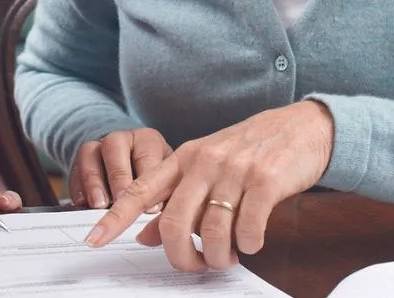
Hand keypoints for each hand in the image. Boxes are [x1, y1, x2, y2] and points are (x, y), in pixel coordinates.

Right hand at [69, 127, 172, 209]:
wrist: (130, 159)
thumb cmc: (154, 175)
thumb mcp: (167, 179)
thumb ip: (168, 195)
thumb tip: (168, 219)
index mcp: (148, 140)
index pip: (147, 154)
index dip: (149, 180)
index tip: (152, 207)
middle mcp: (121, 138)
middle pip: (115, 149)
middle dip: (119, 179)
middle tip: (123, 204)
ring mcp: (97, 146)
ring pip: (90, 153)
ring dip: (94, 182)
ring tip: (100, 205)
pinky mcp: (81, 160)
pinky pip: (75, 168)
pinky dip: (78, 187)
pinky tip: (84, 204)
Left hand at [84, 101, 333, 271]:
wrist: (301, 126)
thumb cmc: (250, 151)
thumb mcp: (206, 167)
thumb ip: (175, 198)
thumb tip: (143, 235)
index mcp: (184, 158)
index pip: (139, 190)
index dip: (114, 218)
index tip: (93, 240)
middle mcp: (204, 162)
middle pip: (173, 222)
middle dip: (182, 257)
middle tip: (197, 266)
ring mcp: (234, 170)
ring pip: (211, 232)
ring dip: (219, 256)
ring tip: (229, 255)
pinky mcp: (265, 181)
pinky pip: (247, 230)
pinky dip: (248, 245)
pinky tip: (252, 240)